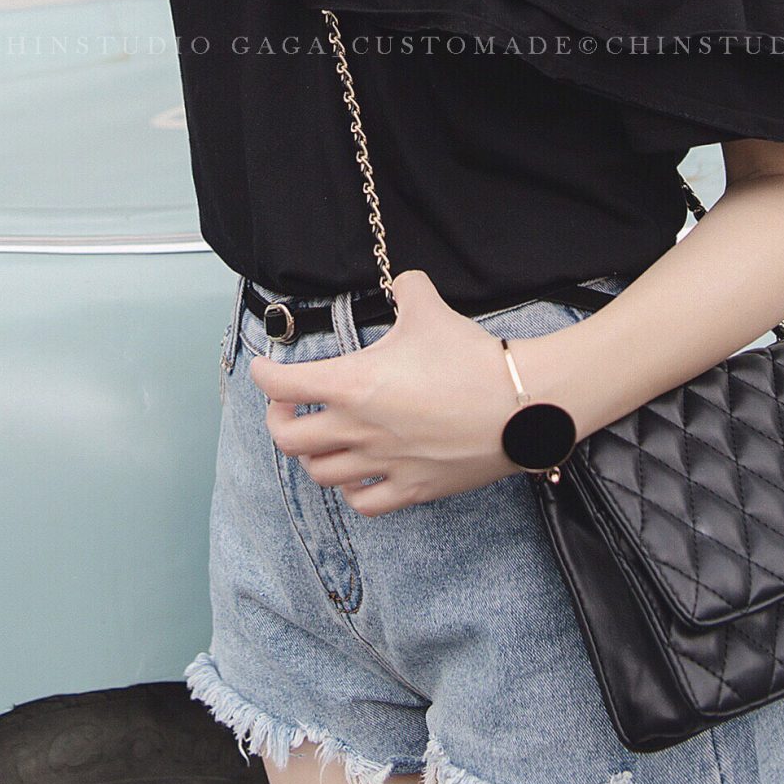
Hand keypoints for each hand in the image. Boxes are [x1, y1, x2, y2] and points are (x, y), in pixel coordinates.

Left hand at [246, 267, 521, 515]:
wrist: (520, 404)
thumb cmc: (471, 358)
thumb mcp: (430, 309)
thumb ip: (407, 289)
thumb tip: (404, 281)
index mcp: (352, 384)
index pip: (281, 384)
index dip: (263, 374)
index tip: (263, 369)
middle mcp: (358, 429)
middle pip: (288, 438)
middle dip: (279, 420)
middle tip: (287, 407)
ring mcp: (384, 464)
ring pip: (320, 473)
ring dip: (313, 455)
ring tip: (321, 439)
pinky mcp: (412, 488)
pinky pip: (364, 502)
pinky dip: (351, 489)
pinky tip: (358, 473)